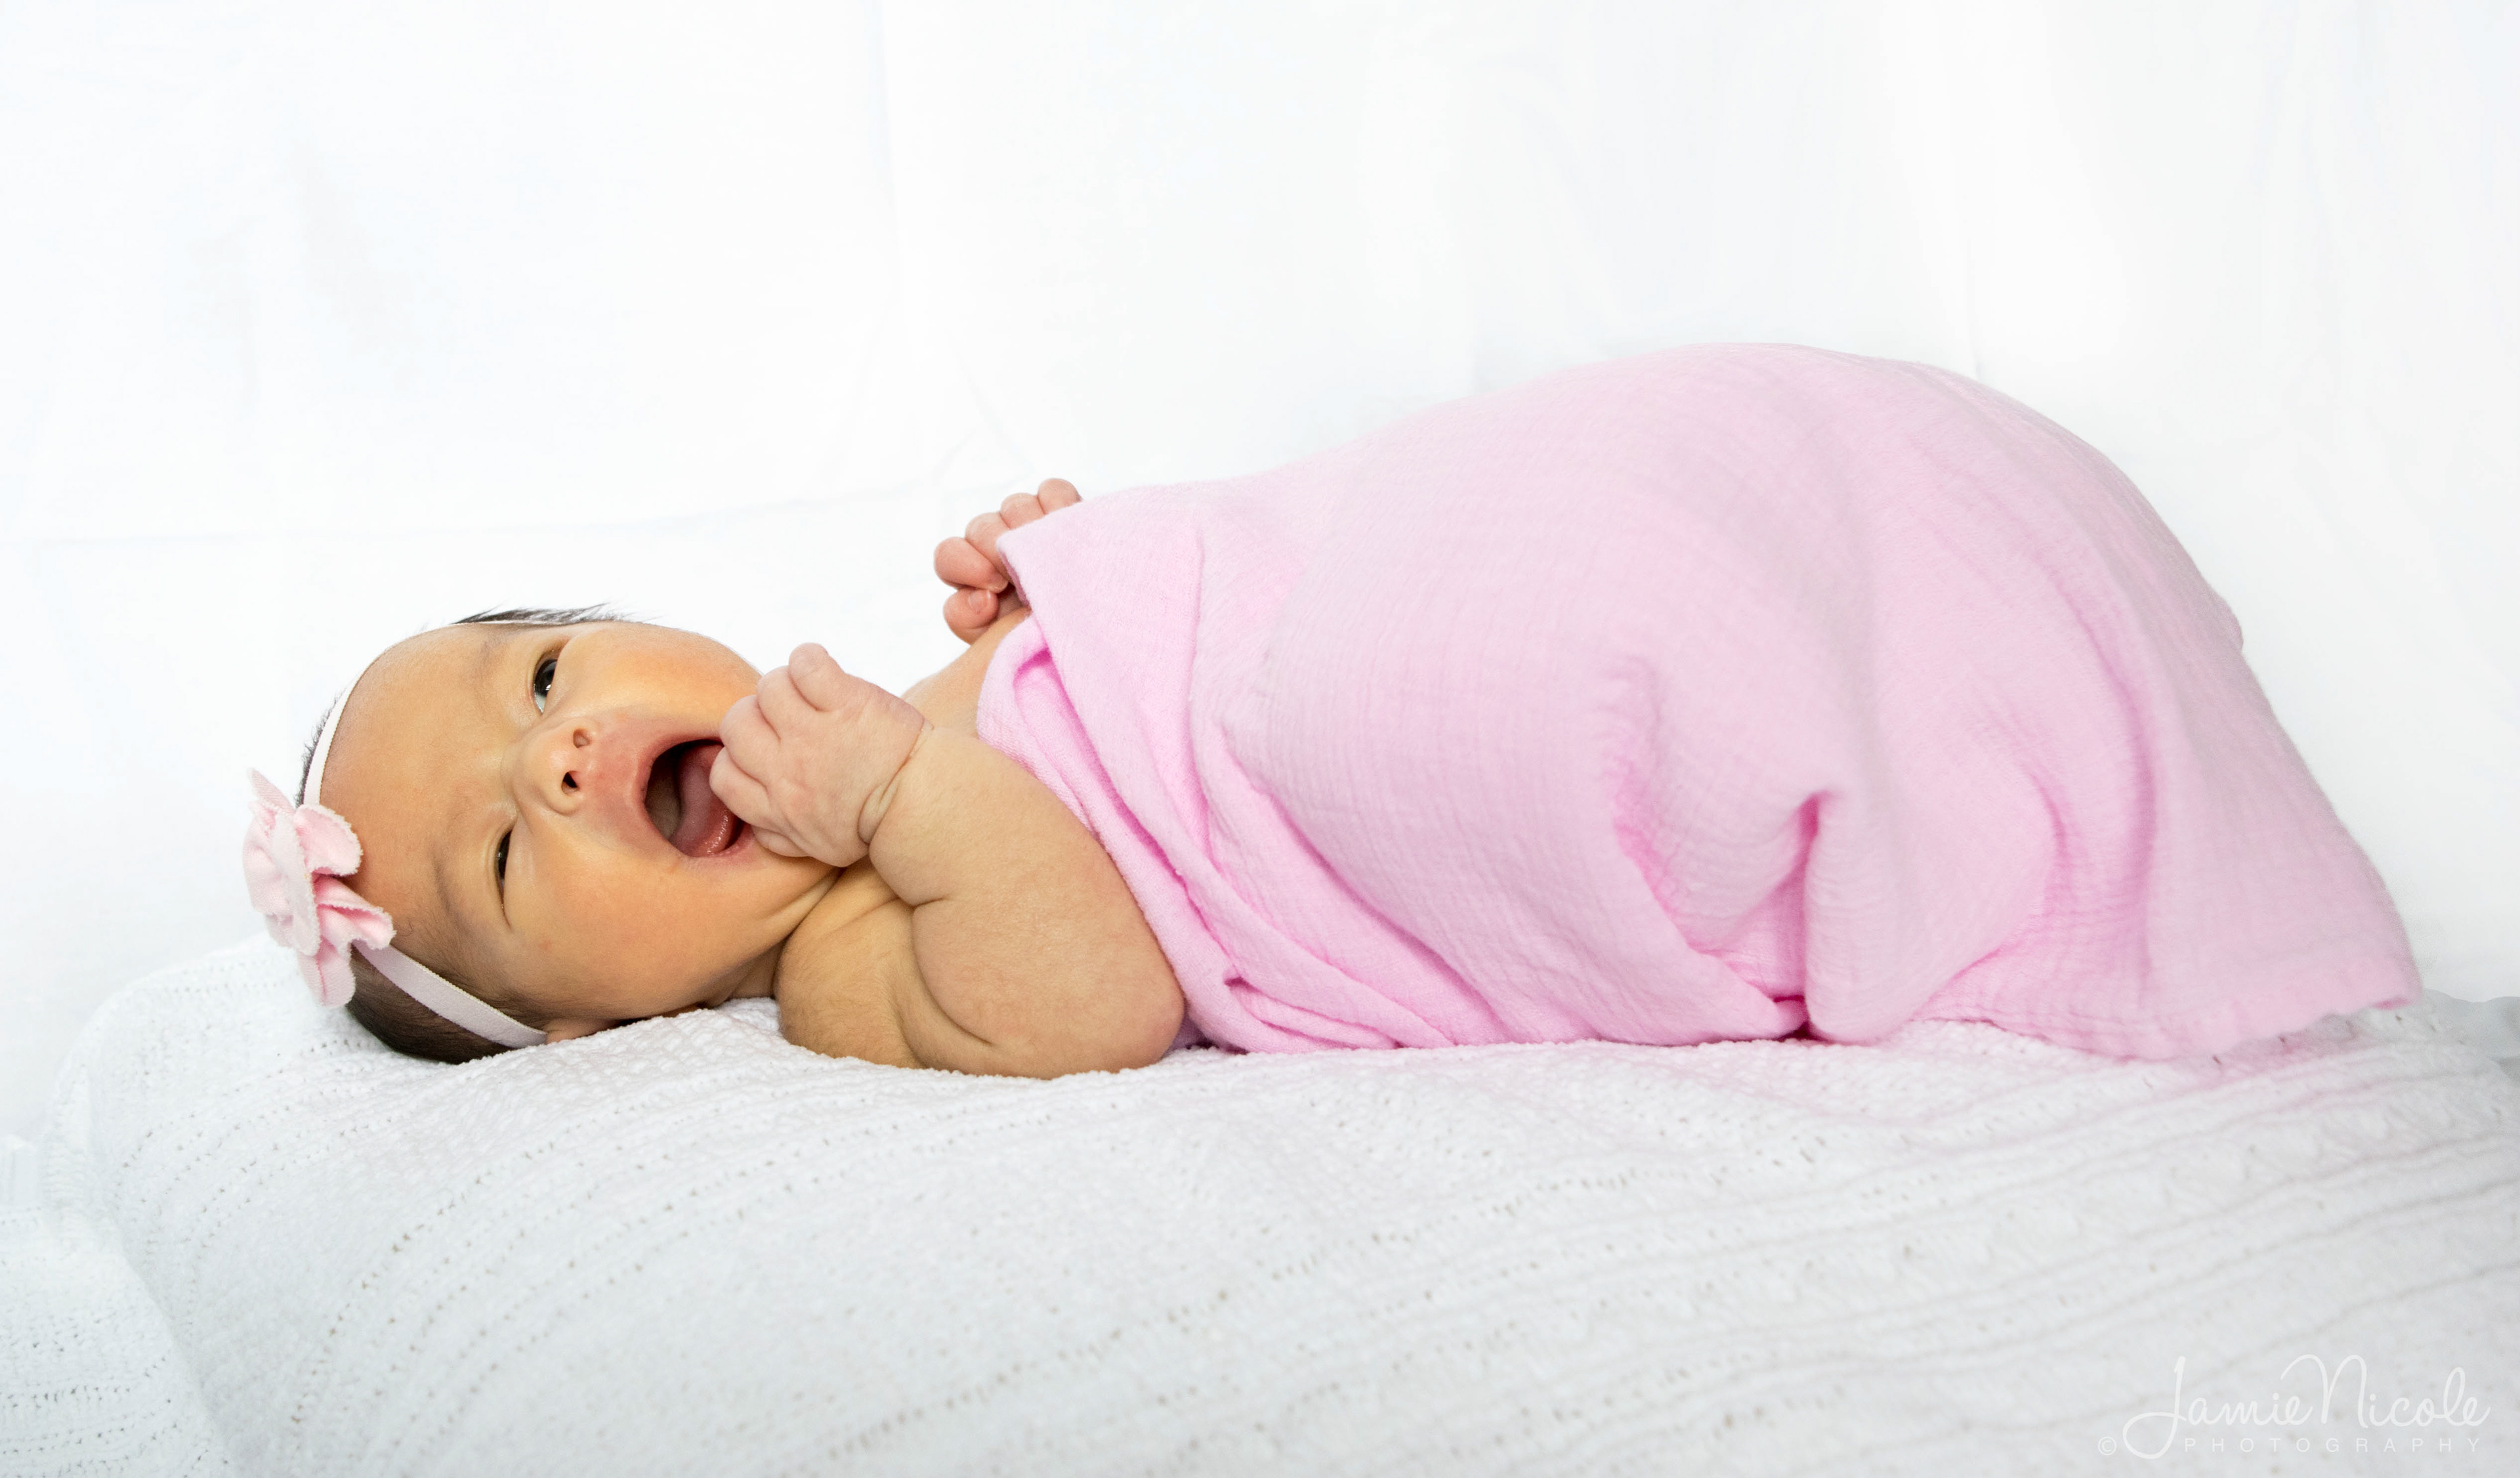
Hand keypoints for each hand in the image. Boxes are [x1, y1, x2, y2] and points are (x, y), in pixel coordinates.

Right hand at [710, 643, 929, 869]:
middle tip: (791, 718)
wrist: (930, 806)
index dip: (740, 756)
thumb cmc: (877, 823)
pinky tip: (825, 673)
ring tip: (814, 695)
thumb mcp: (818, 847)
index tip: (769, 750)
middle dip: (758, 716)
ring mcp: (815, 736)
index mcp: (779, 808)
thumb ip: (777, 832)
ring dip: (788, 685)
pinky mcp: (846, 704)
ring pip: (768, 689)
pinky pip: (805, 664)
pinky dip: (810, 660)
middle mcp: (788, 772)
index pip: (723, 774)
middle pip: (736, 725)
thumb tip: (752, 816)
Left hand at [935, 478, 1082, 642]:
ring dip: (1032, 532)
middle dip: (1001, 550)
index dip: (967, 566)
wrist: (1077, 628)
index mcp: (972, 570)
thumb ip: (967, 617)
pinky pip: (1053, 490)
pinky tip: (1067, 535)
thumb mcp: (993, 639)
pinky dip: (1059, 507)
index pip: (949, 554)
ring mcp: (1027, 521)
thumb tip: (980, 597)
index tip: (994, 588)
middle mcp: (995, 541)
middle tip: (1025, 577)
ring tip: (1052, 559)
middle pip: (981, 526)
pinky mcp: (1061, 508)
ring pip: (1015, 505)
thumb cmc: (1033, 633)